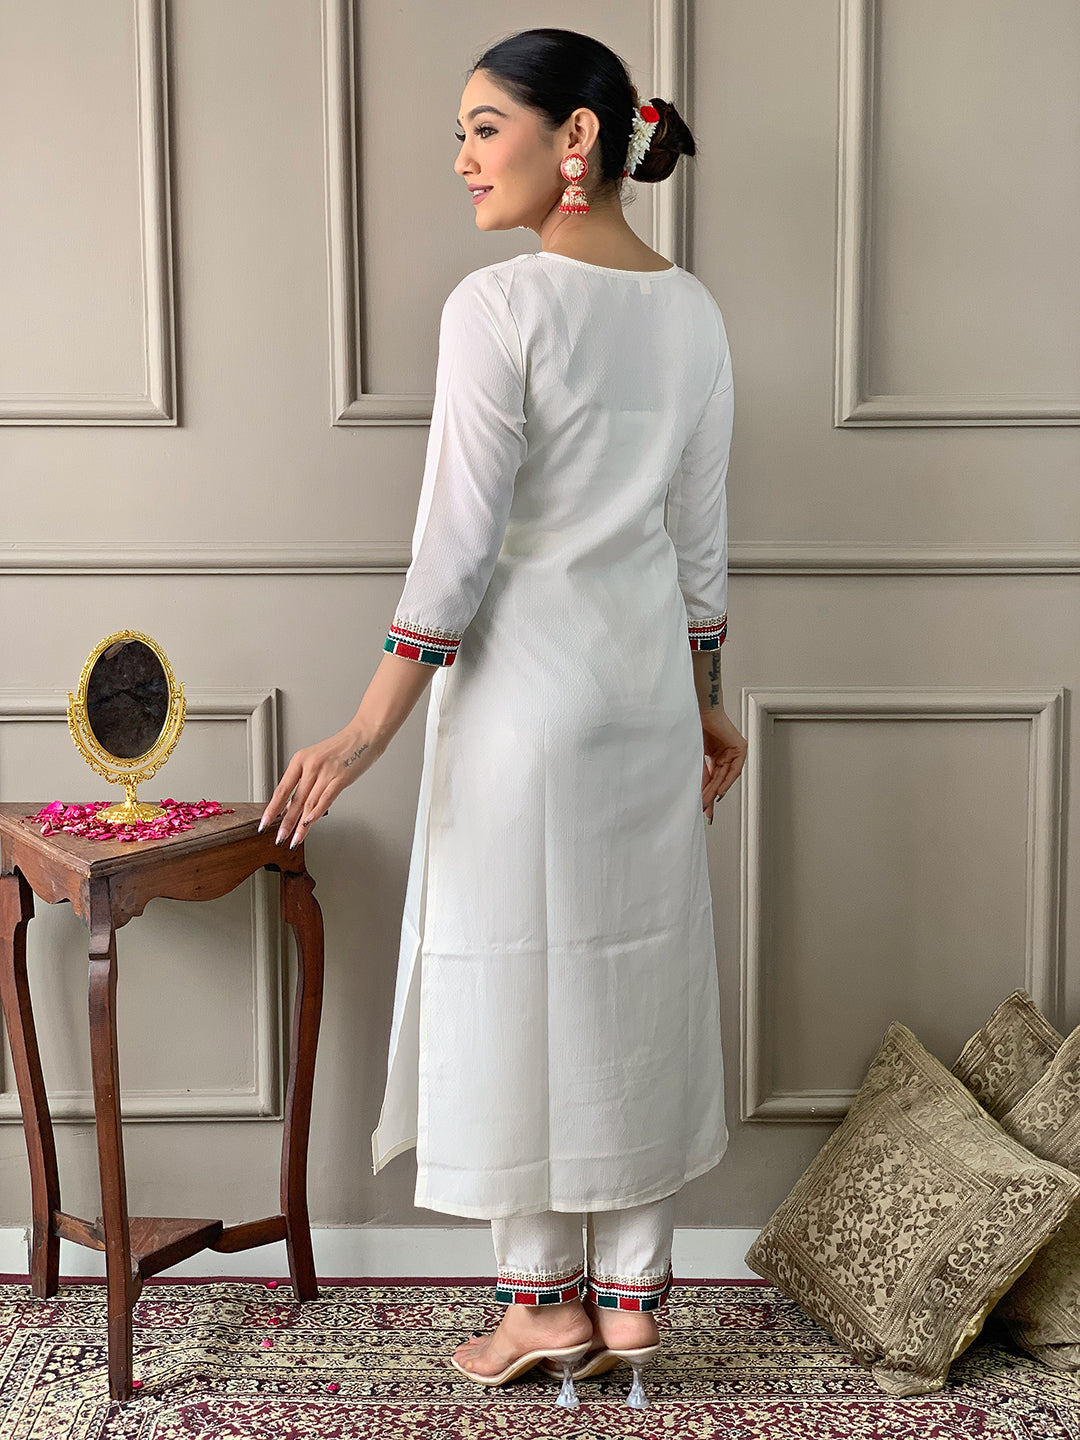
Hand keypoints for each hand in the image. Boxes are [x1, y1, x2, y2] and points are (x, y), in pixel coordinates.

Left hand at [259, 723, 379, 847]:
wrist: (365, 735)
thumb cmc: (343, 748)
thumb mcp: (317, 760)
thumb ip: (305, 781)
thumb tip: (293, 804)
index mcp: (300, 760)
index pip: (282, 789)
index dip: (272, 809)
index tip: (264, 823)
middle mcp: (311, 765)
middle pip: (295, 800)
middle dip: (285, 823)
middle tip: (279, 837)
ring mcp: (326, 772)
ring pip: (309, 803)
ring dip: (301, 825)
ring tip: (295, 839)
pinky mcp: (341, 777)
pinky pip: (326, 799)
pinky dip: (316, 813)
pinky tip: (310, 823)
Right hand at [700, 707, 746, 822]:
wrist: (700, 711)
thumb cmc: (696, 726)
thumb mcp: (697, 757)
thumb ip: (700, 774)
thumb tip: (698, 792)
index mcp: (716, 755)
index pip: (713, 778)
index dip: (707, 794)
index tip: (703, 808)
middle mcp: (726, 754)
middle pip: (719, 780)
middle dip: (711, 796)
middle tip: (706, 810)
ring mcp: (734, 751)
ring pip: (726, 776)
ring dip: (716, 790)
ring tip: (708, 802)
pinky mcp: (740, 747)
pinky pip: (734, 769)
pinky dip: (727, 781)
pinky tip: (719, 791)